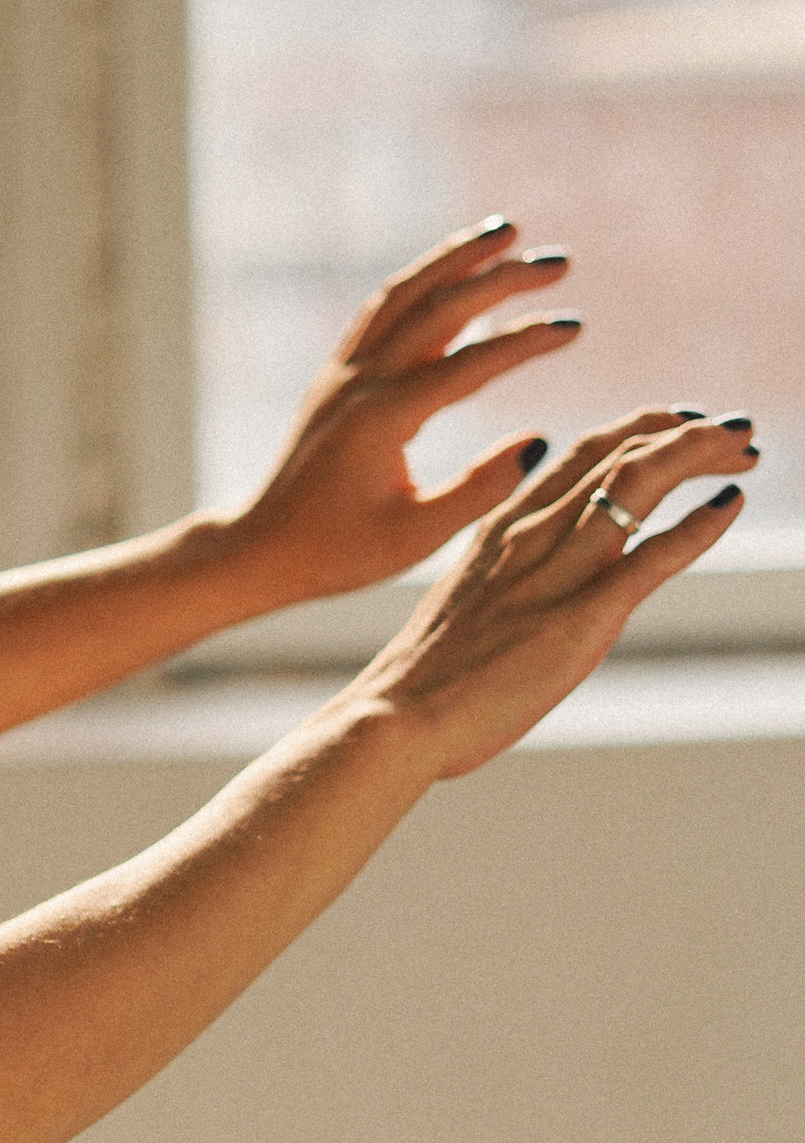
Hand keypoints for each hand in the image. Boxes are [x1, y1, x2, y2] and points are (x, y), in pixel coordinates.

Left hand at [228, 219, 583, 607]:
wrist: (260, 549)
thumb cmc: (337, 554)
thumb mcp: (416, 537)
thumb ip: (480, 489)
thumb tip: (540, 441)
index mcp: (384, 420)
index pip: (469, 364)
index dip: (525, 340)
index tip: (574, 325)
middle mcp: (360, 382)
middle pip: (438, 309)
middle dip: (501, 279)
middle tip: (559, 263)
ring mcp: (343, 373)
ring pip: (403, 295)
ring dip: (455, 259)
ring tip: (505, 232)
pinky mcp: (335, 376)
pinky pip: (381, 311)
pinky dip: (420, 282)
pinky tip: (448, 272)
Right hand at [353, 409, 755, 779]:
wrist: (397, 717)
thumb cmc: (425, 678)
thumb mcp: (470, 604)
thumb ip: (509, 578)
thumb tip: (537, 579)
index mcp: (503, 527)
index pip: (583, 451)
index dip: (641, 428)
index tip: (679, 425)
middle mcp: (532, 534)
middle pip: (619, 451)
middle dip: (684, 431)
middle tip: (734, 431)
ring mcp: (557, 573)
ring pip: (639, 482)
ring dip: (701, 455)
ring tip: (745, 449)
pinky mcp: (581, 618)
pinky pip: (652, 555)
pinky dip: (699, 523)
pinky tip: (730, 503)